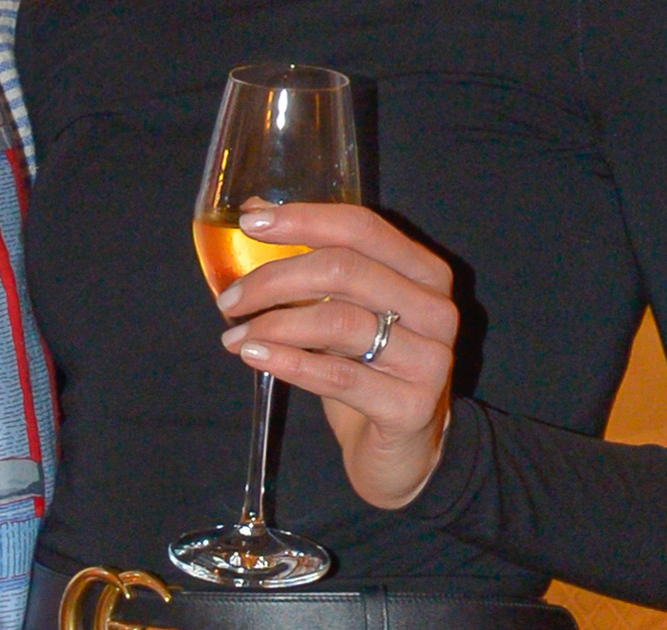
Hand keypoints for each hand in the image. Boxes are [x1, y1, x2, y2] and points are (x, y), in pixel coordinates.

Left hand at [214, 200, 458, 509]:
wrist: (405, 454)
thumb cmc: (369, 370)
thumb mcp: (344, 311)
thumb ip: (312, 262)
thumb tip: (256, 211)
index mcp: (424, 273)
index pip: (362, 227)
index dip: (303, 220)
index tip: (250, 224)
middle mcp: (436, 310)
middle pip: (346, 270)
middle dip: (276, 279)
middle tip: (230, 300)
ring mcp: (431, 360)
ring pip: (340, 322)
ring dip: (275, 325)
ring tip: (234, 336)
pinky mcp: (413, 408)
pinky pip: (341, 377)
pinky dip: (289, 362)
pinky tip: (255, 357)